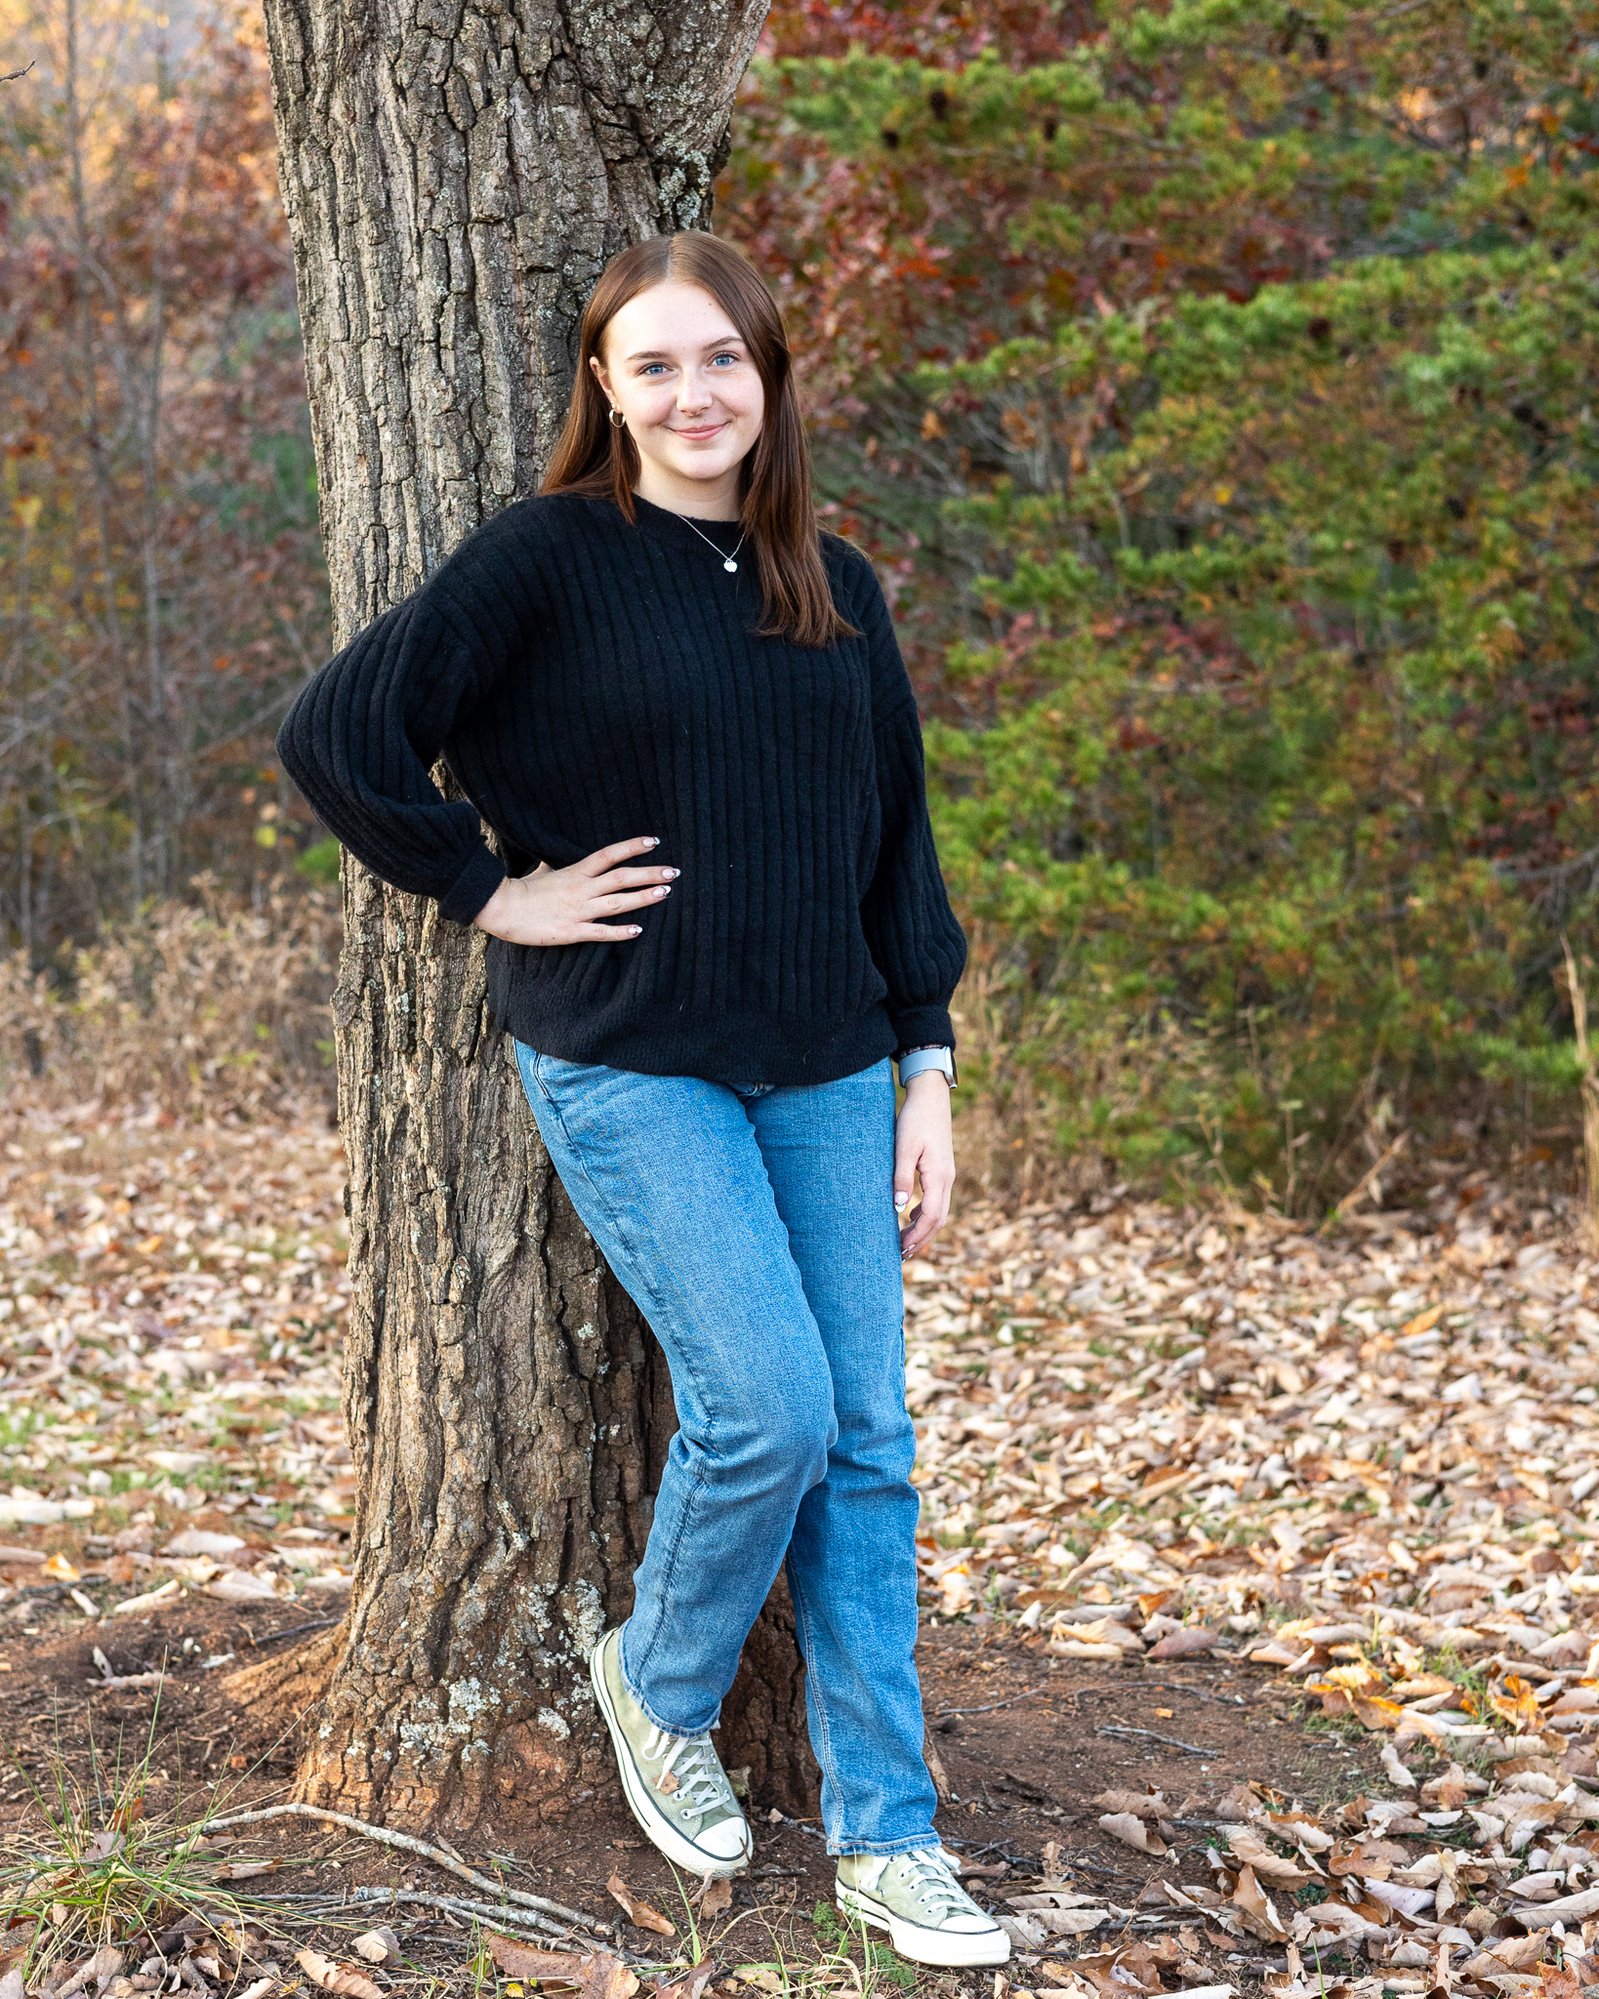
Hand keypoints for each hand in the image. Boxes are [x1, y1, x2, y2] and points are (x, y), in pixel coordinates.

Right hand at [472, 835, 677, 945]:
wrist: (501, 909)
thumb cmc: (522, 889)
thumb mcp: (542, 871)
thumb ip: (556, 864)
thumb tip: (558, 853)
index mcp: (575, 872)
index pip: (609, 855)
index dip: (632, 847)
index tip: (654, 842)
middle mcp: (581, 889)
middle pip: (621, 877)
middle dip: (649, 874)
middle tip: (673, 871)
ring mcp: (578, 911)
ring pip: (617, 903)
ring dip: (643, 898)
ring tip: (666, 893)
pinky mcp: (571, 932)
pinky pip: (600, 932)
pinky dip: (620, 932)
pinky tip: (639, 930)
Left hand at [894, 1070, 954, 1259]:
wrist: (931, 1096)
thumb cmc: (915, 1119)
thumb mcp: (904, 1148)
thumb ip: (902, 1177)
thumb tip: (898, 1208)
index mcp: (939, 1176)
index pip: (931, 1216)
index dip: (917, 1235)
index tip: (900, 1249)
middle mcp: (947, 1178)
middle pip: (939, 1219)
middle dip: (922, 1238)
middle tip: (902, 1254)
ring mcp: (946, 1173)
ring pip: (939, 1210)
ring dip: (924, 1228)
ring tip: (905, 1241)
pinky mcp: (941, 1168)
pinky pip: (937, 1198)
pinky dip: (925, 1212)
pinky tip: (910, 1215)